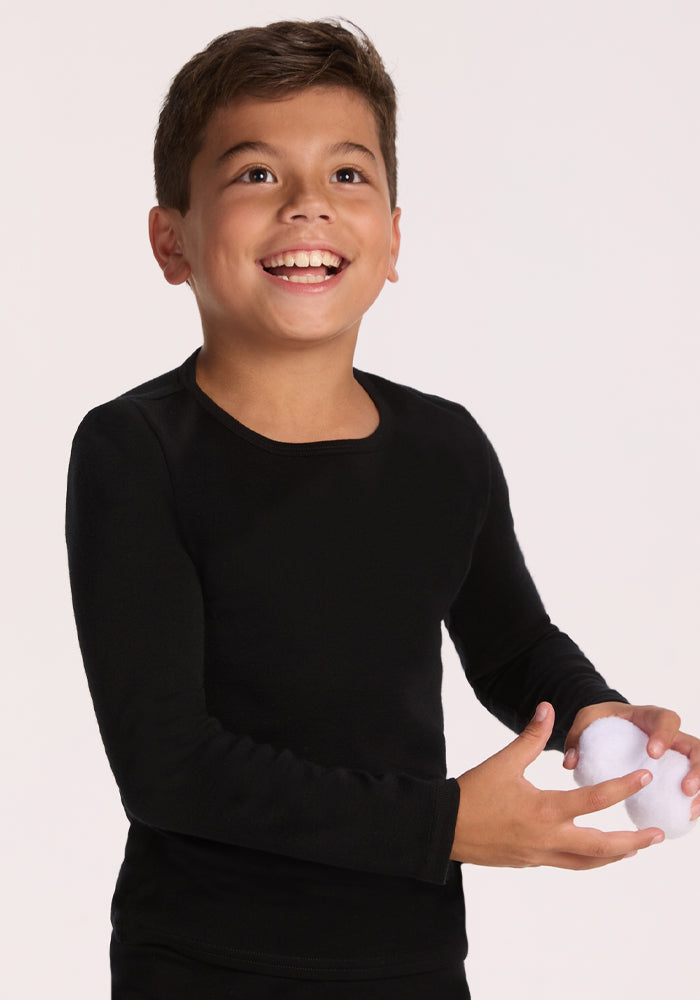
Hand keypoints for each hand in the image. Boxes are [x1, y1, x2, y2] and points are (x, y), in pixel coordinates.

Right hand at [450, 702, 663, 868]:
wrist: (443, 828)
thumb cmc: (473, 793)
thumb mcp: (503, 761)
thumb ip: (531, 737)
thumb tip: (549, 709)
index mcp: (545, 810)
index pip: (595, 799)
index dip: (623, 787)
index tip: (644, 777)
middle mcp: (548, 838)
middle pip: (603, 847)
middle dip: (633, 842)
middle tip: (657, 836)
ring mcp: (539, 855)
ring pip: (587, 863)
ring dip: (614, 856)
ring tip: (633, 849)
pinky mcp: (529, 862)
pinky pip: (567, 864)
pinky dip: (587, 859)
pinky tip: (592, 850)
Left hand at [563, 702, 699, 816]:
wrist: (611, 727)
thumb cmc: (602, 722)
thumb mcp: (587, 721)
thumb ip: (577, 736)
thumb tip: (570, 762)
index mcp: (649, 717)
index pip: (667, 719)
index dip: (665, 735)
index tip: (653, 753)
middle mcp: (671, 736)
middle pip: (696, 748)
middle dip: (696, 769)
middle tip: (685, 789)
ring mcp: (677, 756)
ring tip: (690, 811)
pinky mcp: (676, 773)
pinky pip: (693, 786)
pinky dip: (694, 801)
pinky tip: (686, 819)